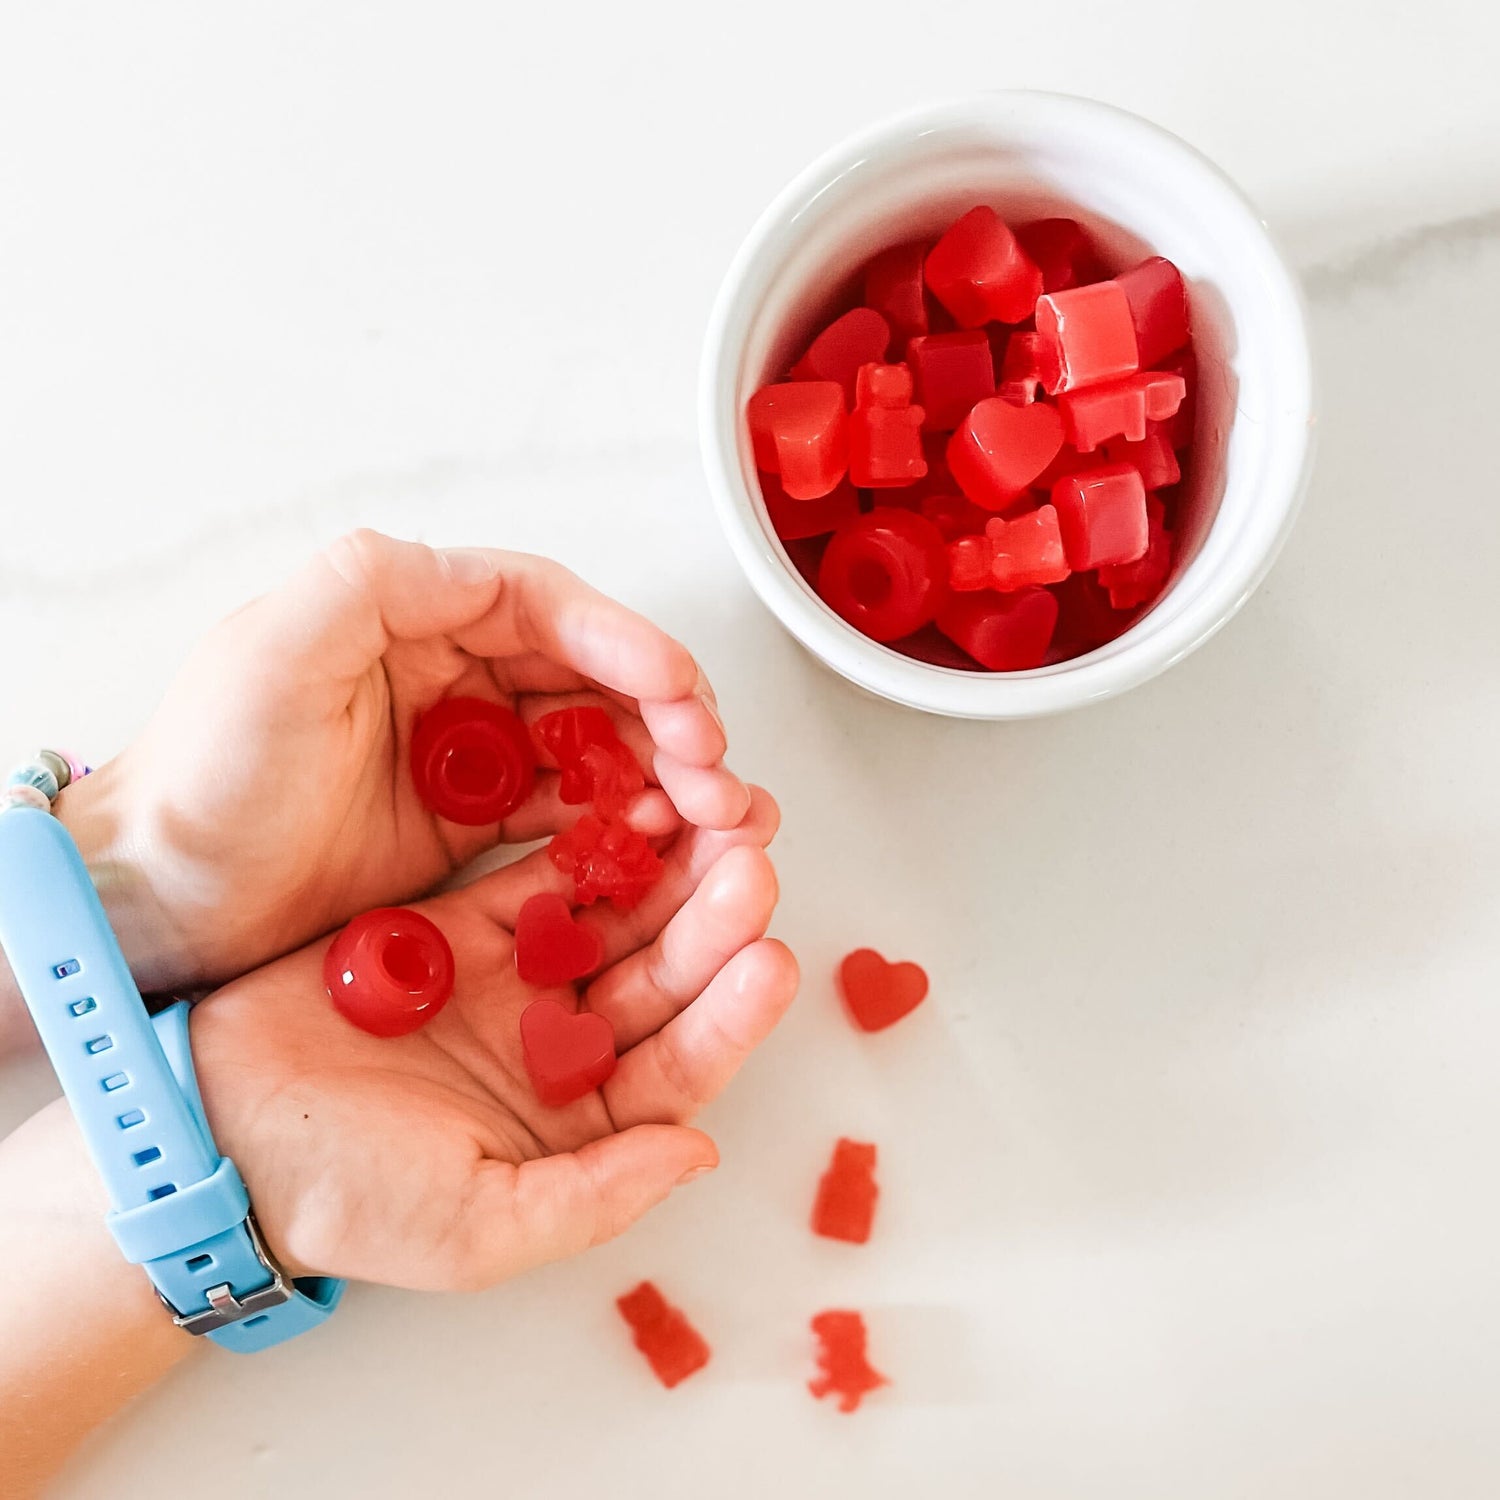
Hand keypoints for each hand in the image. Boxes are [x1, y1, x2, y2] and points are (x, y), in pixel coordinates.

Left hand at [55, 530, 748, 996]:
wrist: (162, 904)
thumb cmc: (204, 780)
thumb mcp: (271, 653)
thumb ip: (369, 584)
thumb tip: (469, 563)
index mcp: (408, 616)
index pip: (544, 606)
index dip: (623, 640)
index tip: (675, 686)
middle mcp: (447, 674)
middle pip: (588, 673)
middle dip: (666, 712)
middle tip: (711, 764)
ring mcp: (463, 753)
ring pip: (593, 740)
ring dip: (660, 768)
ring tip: (714, 810)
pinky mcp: (468, 824)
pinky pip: (567, 809)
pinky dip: (622, 820)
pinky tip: (661, 839)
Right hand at [188, 790, 795, 1287]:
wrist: (219, 1128)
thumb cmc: (343, 1196)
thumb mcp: (478, 1227)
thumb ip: (595, 1197)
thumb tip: (698, 1155)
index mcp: (582, 1123)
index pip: (680, 1064)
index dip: (730, 1016)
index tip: (769, 962)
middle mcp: (566, 1048)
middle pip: (661, 977)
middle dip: (711, 922)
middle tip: (749, 864)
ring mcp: (522, 981)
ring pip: (616, 917)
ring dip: (666, 871)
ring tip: (712, 817)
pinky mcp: (471, 927)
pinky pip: (544, 877)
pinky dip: (586, 844)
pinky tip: (632, 805)